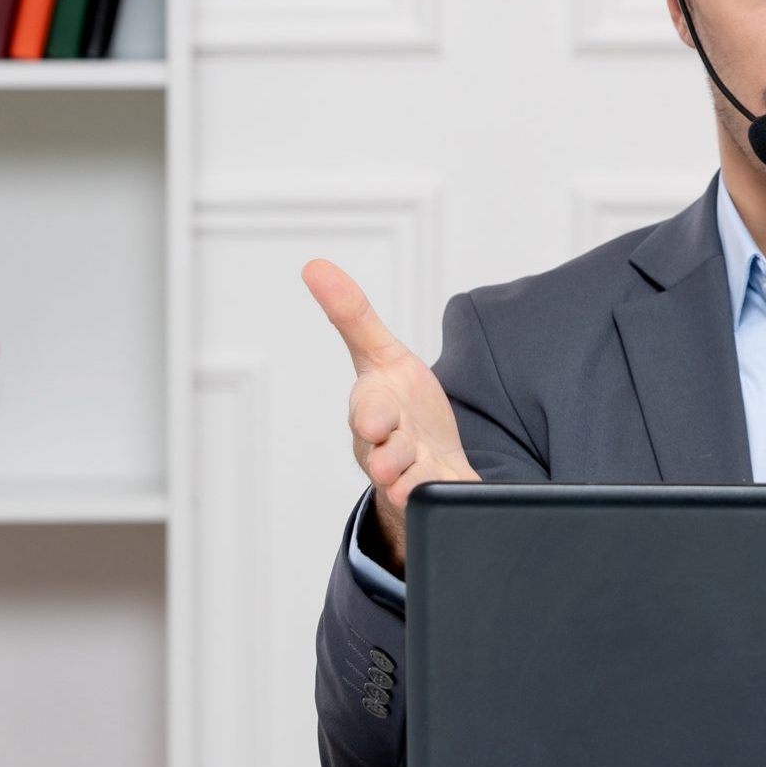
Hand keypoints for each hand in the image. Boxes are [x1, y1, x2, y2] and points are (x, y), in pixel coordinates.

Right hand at [303, 258, 478, 573]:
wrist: (426, 455)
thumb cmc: (399, 403)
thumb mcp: (380, 355)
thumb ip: (352, 314)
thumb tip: (314, 265)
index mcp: (372, 413)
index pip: (368, 414)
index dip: (371, 418)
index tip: (374, 422)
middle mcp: (386, 449)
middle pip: (384, 455)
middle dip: (386, 457)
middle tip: (388, 462)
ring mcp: (413, 475)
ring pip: (409, 484)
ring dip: (412, 484)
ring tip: (415, 484)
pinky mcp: (440, 493)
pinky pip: (441, 501)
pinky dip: (446, 497)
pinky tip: (452, 494)